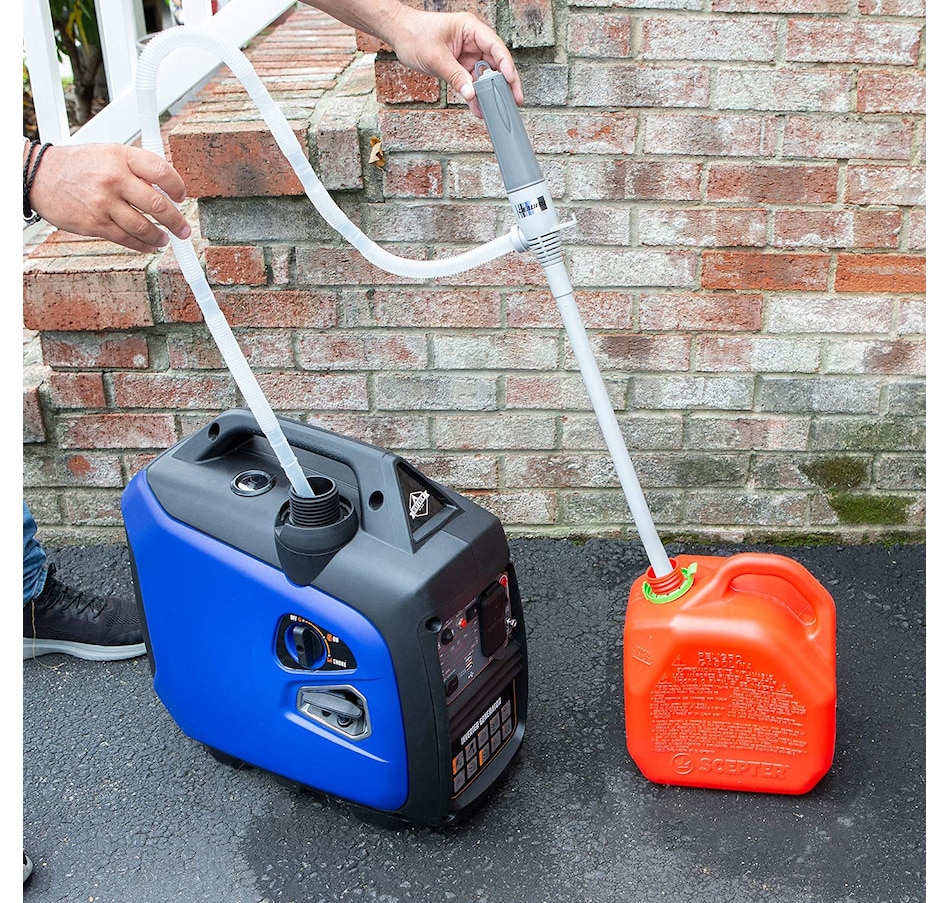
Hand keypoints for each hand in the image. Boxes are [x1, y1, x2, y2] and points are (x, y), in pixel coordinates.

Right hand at [26, 143, 191, 252]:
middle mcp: (113, 178)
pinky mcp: (95, 223)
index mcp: (120, 156)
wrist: (39, 176)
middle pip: (157, 204)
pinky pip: (127, 239)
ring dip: (160, 237)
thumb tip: (165, 190)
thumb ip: (136, 169)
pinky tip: (149, 245)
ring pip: (144, 226)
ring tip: (165, 239)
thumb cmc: (79, 166)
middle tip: (183, 229)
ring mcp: (104, 203)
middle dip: (176, 221)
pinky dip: (142, 245)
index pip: (160, 171)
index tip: (181, 197)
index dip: (177, 187)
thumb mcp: (108, 153)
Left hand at [387, 6, 523, 117]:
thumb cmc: (415, 34)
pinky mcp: (460, 66)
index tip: (510, 81)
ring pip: (485, 75)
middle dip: (504, 82)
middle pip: (496, 62)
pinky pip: (472, 82)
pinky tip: (479, 108)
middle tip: (514, 100)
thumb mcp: (436, 57)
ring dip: (490, 92)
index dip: (505, 64)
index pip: (495, 46)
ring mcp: (467, 54)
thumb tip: (471, 94)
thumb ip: (455, 76)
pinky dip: (475, 95)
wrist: (399, 35)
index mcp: (470, 29)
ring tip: (498, 108)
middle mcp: (472, 41)